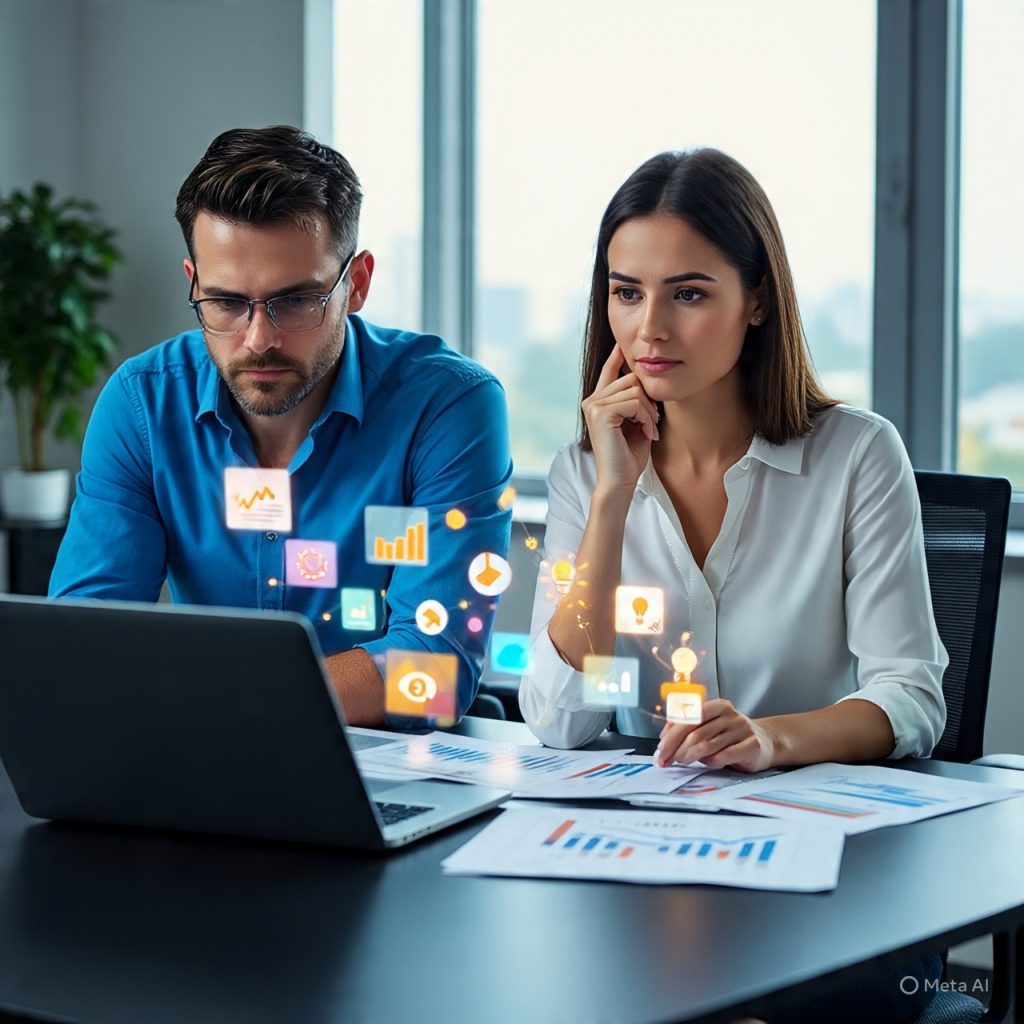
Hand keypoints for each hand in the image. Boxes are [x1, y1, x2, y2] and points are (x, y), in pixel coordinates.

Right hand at [581, 345, 659, 491]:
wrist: (619, 481)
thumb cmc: (629, 456)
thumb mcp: (635, 422)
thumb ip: (636, 401)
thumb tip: (644, 378)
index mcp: (598, 402)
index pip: (609, 371)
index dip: (617, 356)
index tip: (624, 343)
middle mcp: (592, 400)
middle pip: (631, 378)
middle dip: (648, 400)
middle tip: (652, 423)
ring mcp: (594, 405)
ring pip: (634, 389)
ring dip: (648, 411)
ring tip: (648, 430)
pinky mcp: (601, 413)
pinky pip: (633, 402)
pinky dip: (645, 417)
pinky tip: (645, 432)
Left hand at [654, 699, 775, 772]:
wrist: (766, 742)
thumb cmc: (731, 736)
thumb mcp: (711, 727)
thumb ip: (690, 729)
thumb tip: (664, 741)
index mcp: (718, 706)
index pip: (689, 718)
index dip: (671, 734)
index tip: (660, 748)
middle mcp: (731, 715)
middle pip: (695, 732)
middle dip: (676, 748)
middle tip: (666, 760)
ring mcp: (743, 729)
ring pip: (708, 744)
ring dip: (690, 756)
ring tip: (682, 762)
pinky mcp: (752, 745)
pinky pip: (726, 755)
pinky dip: (712, 761)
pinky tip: (707, 764)